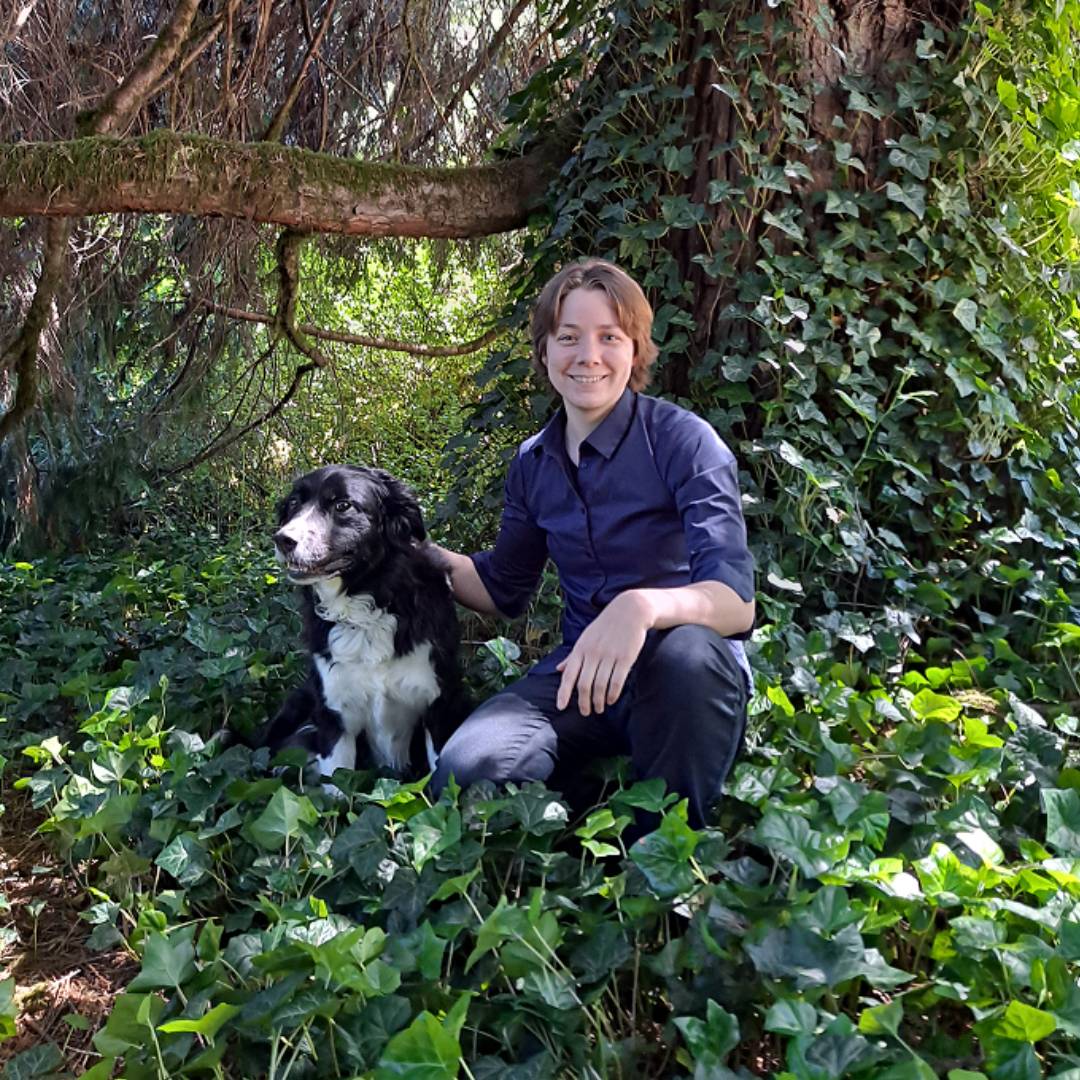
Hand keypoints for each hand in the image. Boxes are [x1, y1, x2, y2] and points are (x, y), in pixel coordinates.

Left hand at [556, 591, 653, 715]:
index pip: (569, 674)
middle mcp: (593, 653)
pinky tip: (611, 700)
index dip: (564, 692)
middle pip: (584, 684)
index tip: (560, 707)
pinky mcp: (625, 658)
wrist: (630, 610)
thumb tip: (559, 669)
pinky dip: (613, 694)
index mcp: (581, 648)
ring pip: (600, 685)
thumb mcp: (586, 637)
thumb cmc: (606, 626)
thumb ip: (573, 655)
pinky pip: (617, 681)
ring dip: (598, 701)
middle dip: (584, 702)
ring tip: (599, 708)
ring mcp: (609, 655)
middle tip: (586, 712)